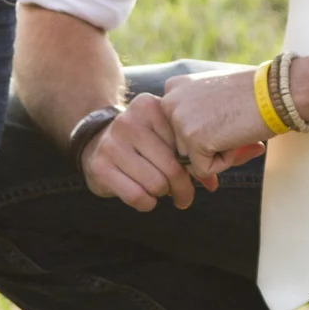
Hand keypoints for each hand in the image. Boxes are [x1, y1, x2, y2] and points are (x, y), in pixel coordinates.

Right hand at [80, 95, 198, 211]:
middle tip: (185, 197)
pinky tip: (147, 199)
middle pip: (171, 168)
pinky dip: (147, 203)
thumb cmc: (142, 140)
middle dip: (183, 188)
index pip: (184, 145)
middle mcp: (128, 122)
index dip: (194, 166)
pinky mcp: (100, 166)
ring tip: (162, 191)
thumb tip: (213, 183)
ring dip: (163, 194)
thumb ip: (189, 152)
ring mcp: (112, 144)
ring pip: (155, 184)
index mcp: (149, 106)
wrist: (95, 140)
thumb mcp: (163, 134)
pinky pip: (136, 196)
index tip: (195, 177)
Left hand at [162, 69, 268, 186]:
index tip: (225, 122)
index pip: (179, 128)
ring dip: (217, 153)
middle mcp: (170, 101)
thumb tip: (192, 163)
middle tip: (235, 129)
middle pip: (182, 146)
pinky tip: (236, 138)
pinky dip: (225, 163)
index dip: (205, 133)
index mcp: (174, 88)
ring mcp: (180, 120)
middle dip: (210, 147)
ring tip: (235, 129)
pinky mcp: (193, 139)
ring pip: (192, 160)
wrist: (275, 92)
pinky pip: (204, 170)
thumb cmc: (253, 95)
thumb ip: (198, 123)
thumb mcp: (215, 100)